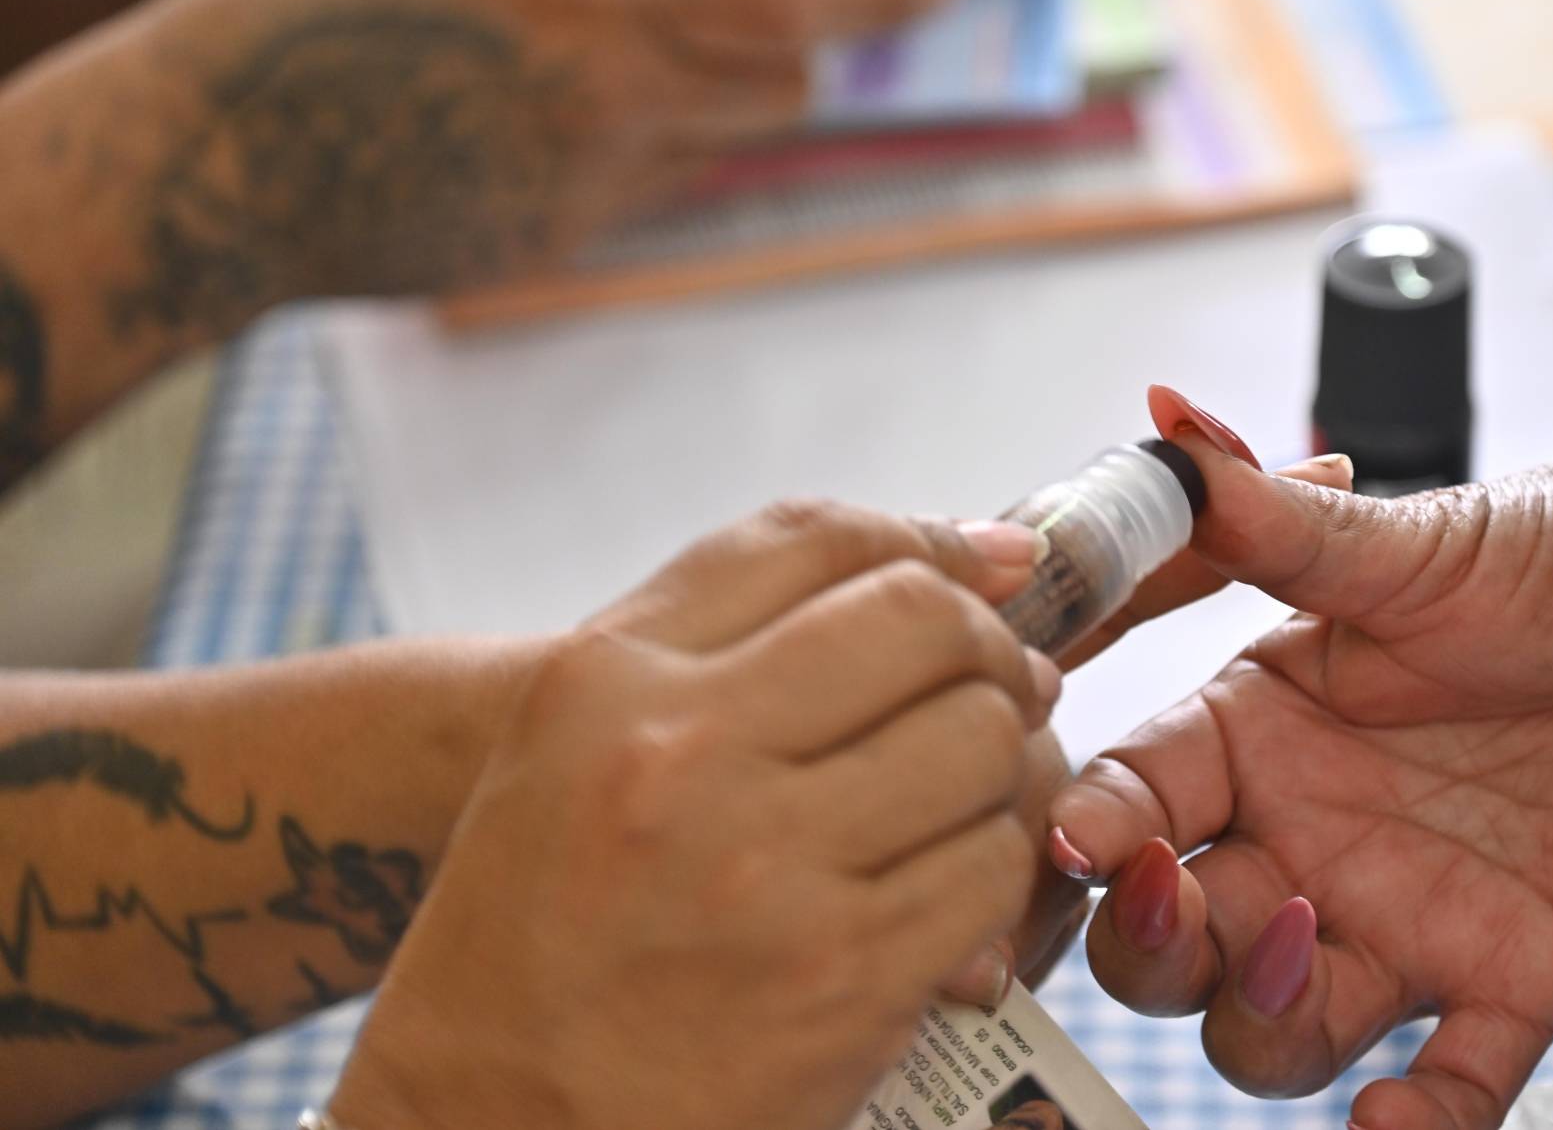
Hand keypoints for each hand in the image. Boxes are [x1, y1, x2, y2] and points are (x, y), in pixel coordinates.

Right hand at [114, 0, 953, 326]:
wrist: (216, 156)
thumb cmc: (324, 3)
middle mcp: (613, 90)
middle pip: (787, 84)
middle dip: (787, 47)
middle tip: (739, 19)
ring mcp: (593, 183)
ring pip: (720, 141)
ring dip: (699, 100)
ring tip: (567, 70)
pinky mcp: (564, 246)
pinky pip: (646, 190)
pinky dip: (624, 153)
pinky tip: (514, 131)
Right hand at [328, 501, 1051, 1129]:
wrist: (493, 1122)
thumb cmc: (541, 922)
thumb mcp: (582, 734)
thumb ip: (748, 619)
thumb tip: (984, 549)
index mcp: (609, 680)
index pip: (820, 539)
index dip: (929, 542)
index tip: (976, 571)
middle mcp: (682, 757)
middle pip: (927, 625)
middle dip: (986, 649)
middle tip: (986, 690)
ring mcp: (766, 873)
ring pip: (983, 742)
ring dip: (1002, 759)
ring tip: (965, 789)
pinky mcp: (842, 982)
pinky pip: (992, 869)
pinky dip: (995, 863)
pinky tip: (950, 879)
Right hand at [1047, 389, 1552, 1128]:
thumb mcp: (1407, 543)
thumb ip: (1274, 521)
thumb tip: (1164, 422)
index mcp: (1253, 736)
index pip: (1128, 803)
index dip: (1088, 829)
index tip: (1084, 834)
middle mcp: (1302, 840)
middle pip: (1168, 942)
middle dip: (1146, 941)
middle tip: (1178, 893)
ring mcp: (1398, 920)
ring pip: (1271, 1031)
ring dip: (1258, 1016)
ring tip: (1306, 946)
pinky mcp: (1510, 981)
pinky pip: (1449, 1088)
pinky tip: (1400, 1122)